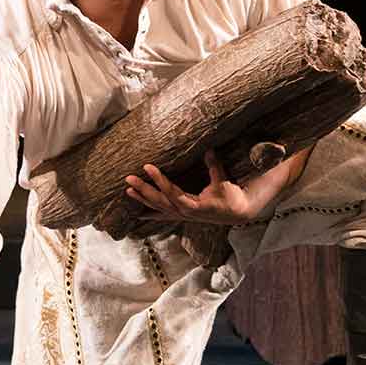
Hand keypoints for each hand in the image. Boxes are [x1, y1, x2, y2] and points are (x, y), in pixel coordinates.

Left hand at [122, 148, 259, 224]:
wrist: (237, 213)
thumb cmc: (231, 197)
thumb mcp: (223, 181)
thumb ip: (214, 166)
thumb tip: (209, 149)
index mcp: (193, 206)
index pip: (172, 191)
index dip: (159, 179)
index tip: (147, 166)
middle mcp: (185, 213)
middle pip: (159, 201)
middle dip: (143, 189)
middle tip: (129, 178)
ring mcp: (182, 216)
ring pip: (158, 208)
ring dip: (143, 199)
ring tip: (128, 191)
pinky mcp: (182, 216)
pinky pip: (163, 215)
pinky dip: (150, 214)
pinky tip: (137, 214)